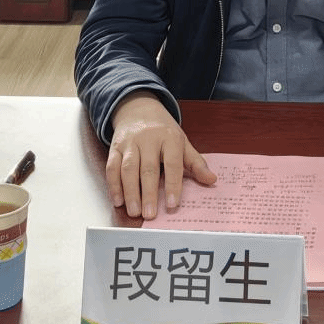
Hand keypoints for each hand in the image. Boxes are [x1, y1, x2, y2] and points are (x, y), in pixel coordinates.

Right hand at [106, 90, 215, 219]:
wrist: (139, 109)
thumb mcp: (182, 142)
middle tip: (150, 214)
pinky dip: (114, 185)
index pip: (173, 163)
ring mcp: (130, 143)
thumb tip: (212, 179)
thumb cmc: (163, 130)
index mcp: (170, 138)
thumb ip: (196, 163)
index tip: (172, 204)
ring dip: (130, 192)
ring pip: (128, 168)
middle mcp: (149, 139)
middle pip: (148, 168)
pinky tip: (118, 200)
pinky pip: (112, 167)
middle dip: (148, 193)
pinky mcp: (115, 147)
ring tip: (135, 211)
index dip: (173, 185)